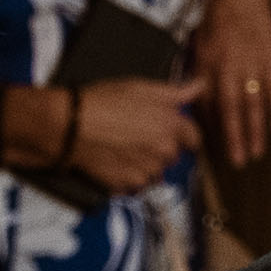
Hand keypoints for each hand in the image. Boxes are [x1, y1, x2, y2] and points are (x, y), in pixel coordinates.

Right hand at [68, 77, 202, 194]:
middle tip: (136, 135)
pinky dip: (129, 176)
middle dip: (161, 148)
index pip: (194, 138)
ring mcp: (148, 171)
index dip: (183, 134)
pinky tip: (114, 160)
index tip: (170, 130)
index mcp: (171, 125)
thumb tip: (200, 85)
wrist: (69, 126)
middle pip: (174, 155)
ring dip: (146, 164)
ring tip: (123, 147)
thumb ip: (176, 91)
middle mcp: (165, 151)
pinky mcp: (129, 185)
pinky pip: (137, 184)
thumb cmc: (102, 102)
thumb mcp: (140, 87)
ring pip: (156, 172)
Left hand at [191, 0, 270, 168]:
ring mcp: (251, 61)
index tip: (209, 148)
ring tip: (257, 152)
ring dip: (255, 129)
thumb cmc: (215, 11)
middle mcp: (228, 64)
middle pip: (230, 107)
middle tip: (236, 161)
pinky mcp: (270, 55)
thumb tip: (191, 95)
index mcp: (206, 61)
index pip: (206, 101)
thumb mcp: (196, 37)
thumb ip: (195, 67)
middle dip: (233, 136)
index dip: (208, 126)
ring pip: (253, 102)